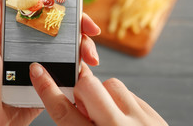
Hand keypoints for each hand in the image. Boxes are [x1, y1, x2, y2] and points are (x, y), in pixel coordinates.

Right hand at [30, 63, 167, 124]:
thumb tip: (69, 104)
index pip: (64, 111)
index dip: (47, 88)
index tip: (38, 71)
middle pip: (88, 86)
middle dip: (80, 90)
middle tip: (84, 105)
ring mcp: (141, 121)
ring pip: (111, 84)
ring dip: (103, 95)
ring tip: (107, 114)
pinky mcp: (154, 116)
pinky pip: (129, 94)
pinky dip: (120, 101)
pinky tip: (122, 117)